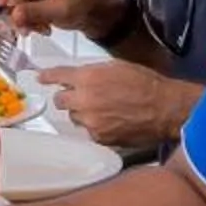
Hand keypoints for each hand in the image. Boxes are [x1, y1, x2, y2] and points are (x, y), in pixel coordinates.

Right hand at [0, 0, 123, 39]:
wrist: (99, 12)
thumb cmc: (85, 7)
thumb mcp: (59, 11)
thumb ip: (34, 12)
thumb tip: (12, 15)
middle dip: (21, 13)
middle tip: (26, 31)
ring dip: (27, 17)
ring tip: (41, 29)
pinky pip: (25, 2)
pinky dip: (31, 15)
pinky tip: (43, 25)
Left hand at [46, 59, 195, 154]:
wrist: (165, 108)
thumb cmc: (146, 84)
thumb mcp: (116, 67)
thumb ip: (92, 72)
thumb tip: (78, 77)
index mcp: (88, 77)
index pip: (57, 76)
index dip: (47, 77)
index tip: (40, 78)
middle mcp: (84, 99)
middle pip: (60, 101)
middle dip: (68, 97)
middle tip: (83, 96)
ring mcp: (90, 121)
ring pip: (75, 117)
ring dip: (83, 113)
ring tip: (105, 110)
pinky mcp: (99, 137)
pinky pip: (89, 131)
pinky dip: (97, 127)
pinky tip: (113, 121)